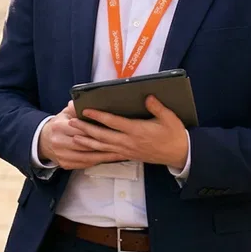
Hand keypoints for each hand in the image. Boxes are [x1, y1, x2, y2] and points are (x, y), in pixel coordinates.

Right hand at [36, 102, 129, 170]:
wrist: (43, 141)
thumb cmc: (59, 126)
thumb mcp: (64, 114)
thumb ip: (75, 108)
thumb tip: (82, 101)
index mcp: (59, 126)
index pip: (82, 129)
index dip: (98, 130)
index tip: (113, 130)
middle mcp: (59, 142)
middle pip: (86, 144)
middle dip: (105, 145)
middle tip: (123, 144)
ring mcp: (62, 155)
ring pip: (88, 157)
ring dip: (105, 156)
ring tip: (120, 153)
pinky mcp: (65, 164)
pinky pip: (85, 164)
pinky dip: (98, 161)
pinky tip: (109, 159)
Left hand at [71, 97, 190, 169]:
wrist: (179, 154)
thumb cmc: (174, 134)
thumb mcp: (169, 118)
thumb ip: (157, 107)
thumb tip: (148, 96)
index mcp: (137, 130)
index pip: (113, 122)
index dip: (98, 116)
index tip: (86, 110)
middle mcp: (129, 141)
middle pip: (102, 135)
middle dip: (85, 129)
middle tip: (71, 123)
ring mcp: (127, 150)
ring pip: (103, 146)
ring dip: (87, 141)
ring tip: (73, 136)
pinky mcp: (128, 155)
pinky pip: (108, 154)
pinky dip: (96, 150)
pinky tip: (88, 148)